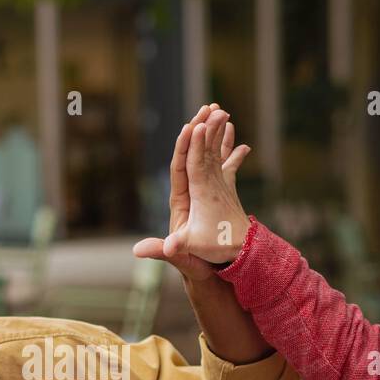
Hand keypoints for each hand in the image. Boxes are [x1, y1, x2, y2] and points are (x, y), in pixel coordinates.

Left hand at [134, 103, 250, 276]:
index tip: (190, 125)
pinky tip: (242, 143)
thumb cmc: (194, 266)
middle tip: (209, 106)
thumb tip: (137, 251)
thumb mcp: (179, 258)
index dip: (183, 147)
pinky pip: (223, 170)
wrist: (209, 273)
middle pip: (193, 154)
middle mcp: (190, 192)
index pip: (179, 168)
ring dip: (216, 136)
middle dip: (200, 130)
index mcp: (180, 201)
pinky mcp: (216, 196)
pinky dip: (231, 156)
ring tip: (223, 112)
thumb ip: (163, 252)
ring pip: (208, 157)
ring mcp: (203, 192)